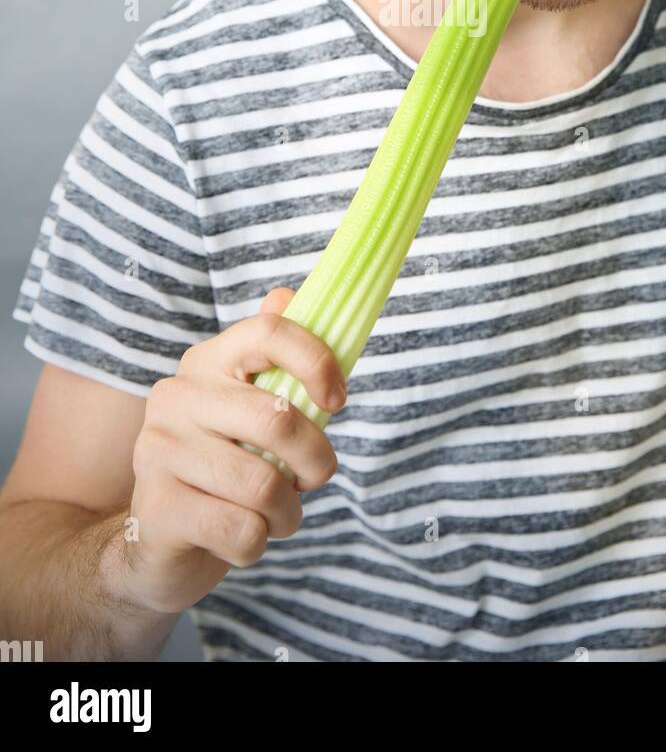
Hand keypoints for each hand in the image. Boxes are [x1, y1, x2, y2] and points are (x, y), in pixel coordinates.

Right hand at [119, 286, 345, 612]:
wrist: (156, 541)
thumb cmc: (222, 466)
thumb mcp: (249, 410)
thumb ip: (274, 359)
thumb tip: (286, 294)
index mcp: (206, 363)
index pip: (268, 332)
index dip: (317, 360)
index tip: (338, 400)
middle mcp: (176, 397)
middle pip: (278, 419)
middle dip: (316, 461)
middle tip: (315, 478)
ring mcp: (159, 451)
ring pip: (264, 485)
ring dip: (289, 513)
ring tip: (279, 515)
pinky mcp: (158, 510)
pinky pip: (241, 530)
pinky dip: (258, 543)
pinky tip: (243, 537)